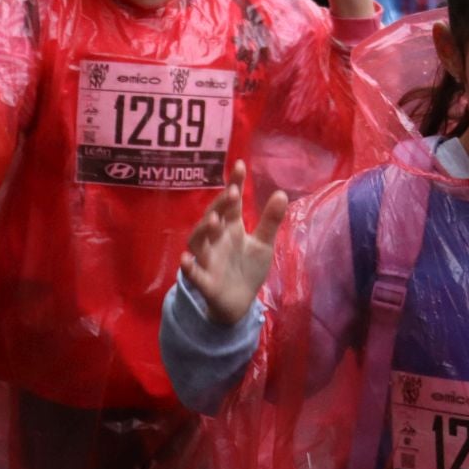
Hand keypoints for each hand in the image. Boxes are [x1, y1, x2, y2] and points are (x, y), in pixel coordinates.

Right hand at [181, 161, 287, 325]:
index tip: (240, 164)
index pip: (231, 203)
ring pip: (198, 242)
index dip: (234, 184)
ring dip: (203, 230)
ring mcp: (208, 260)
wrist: (239, 303)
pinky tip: (187, 259)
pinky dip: (189, 267)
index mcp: (231, 228)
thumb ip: (270, 221)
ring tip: (214, 219)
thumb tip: (281, 193)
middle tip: (231, 192)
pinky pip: (194, 274)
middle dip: (220, 205)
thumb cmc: (247, 269)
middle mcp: (216, 240)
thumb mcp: (263, 244)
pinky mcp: (205, 282)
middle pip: (213, 218)